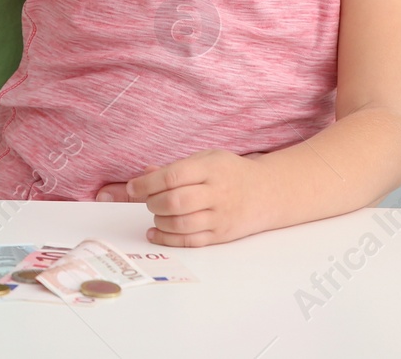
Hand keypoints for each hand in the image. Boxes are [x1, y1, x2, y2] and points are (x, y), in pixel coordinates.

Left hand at [105, 149, 269, 246]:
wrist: (266, 193)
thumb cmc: (230, 172)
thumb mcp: (207, 159)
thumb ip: (176, 167)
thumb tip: (145, 174)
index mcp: (211, 168)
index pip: (174, 176)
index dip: (148, 183)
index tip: (134, 187)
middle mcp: (217, 193)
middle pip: (175, 201)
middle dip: (153, 202)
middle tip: (148, 200)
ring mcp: (220, 217)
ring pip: (181, 224)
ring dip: (159, 220)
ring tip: (157, 213)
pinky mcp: (221, 236)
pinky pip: (190, 242)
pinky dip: (167, 239)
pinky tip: (155, 232)